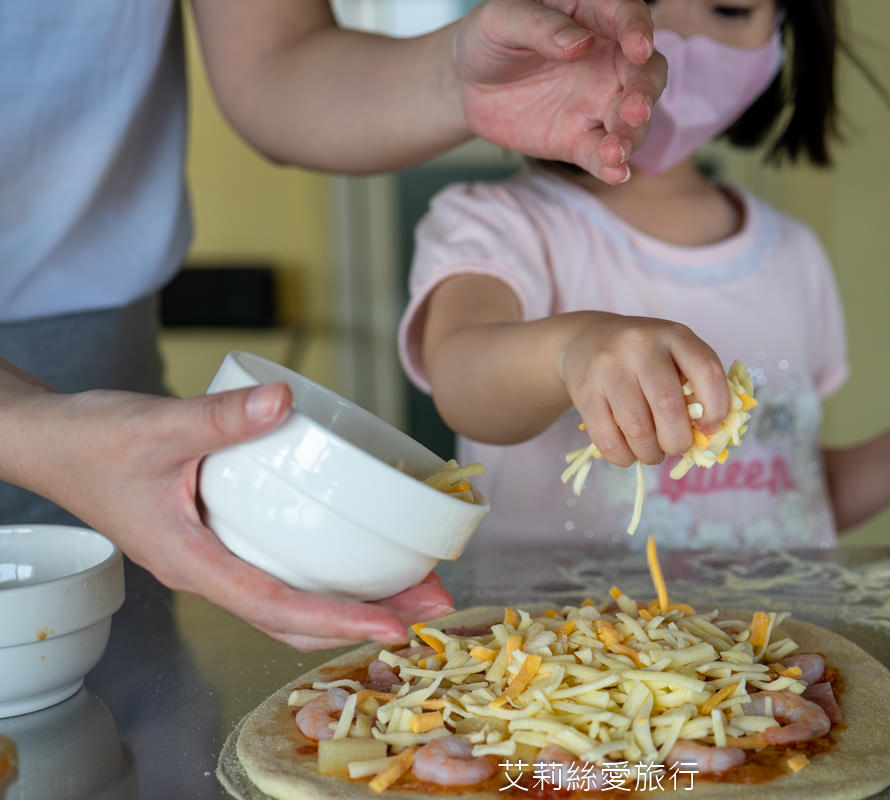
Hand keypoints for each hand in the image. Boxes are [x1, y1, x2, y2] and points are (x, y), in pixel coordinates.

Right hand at [20, 384, 454, 650]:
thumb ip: (219, 416)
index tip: (394, 624)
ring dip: (353, 601)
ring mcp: (215, 561)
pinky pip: (281, 572)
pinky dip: (326, 575)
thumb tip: (284, 402)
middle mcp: (208, 574)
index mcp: (192, 563)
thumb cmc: (93, 442)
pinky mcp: (220, 541)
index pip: (275, 607)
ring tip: (415, 588)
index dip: (338, 620)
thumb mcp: (157, 426)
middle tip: (432, 605)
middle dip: (366, 618)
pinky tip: (359, 559)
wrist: (53, 443)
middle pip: (296, 618)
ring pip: (291, 601)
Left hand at [452, 0, 664, 183]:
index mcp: (592, 17)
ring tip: (615, 150)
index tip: (638, 48)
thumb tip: (579, 43)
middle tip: (635, 110)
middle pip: (646, 73)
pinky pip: (605, 153)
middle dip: (645, 92)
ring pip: (634, 120)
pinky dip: (612, 165)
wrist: (467, 84)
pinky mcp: (583, 139)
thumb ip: (539, 25)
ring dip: (632, 135)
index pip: (628, 16)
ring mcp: (599, 102)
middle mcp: (608, 60)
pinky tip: (614, 172)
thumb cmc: (488, 38)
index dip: (638, 30)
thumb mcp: (500, 20)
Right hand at [558, 313, 729, 466]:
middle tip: (677, 446)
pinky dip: (624, 457)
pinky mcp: (585, 392)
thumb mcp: (674, 355)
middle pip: (668, 406)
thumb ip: (696, 388)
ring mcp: (609, 368)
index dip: (717, 408)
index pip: (707, 372)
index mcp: (674, 335)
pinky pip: (608, 440)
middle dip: (678, 441)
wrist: (586, 340)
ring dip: (651, 453)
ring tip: (652, 452)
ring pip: (637, 429)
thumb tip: (708, 435)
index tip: (709, 426)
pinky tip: (629, 452)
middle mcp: (640, 346)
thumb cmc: (643, 357)